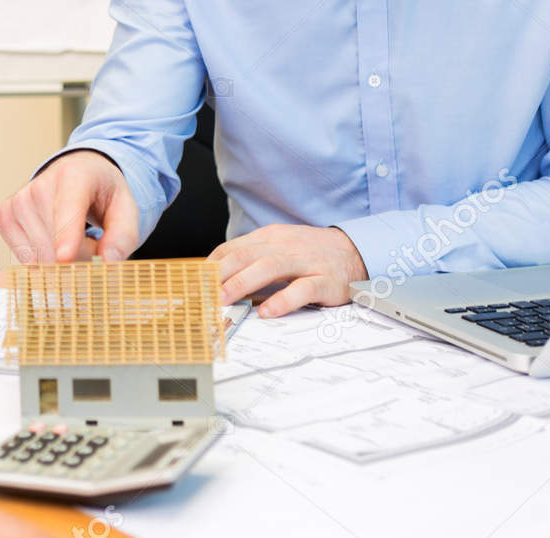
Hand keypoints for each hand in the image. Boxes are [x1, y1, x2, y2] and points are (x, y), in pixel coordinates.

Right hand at [0, 150, 137, 262]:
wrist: (77, 174)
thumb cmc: (101, 192)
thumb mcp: (126, 209)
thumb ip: (123, 236)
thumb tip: (109, 262)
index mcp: (75, 175)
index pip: (68, 208)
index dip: (66, 235)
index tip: (64, 258)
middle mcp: (41, 183)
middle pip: (55, 243)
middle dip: (78, 258)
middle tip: (92, 243)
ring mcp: (19, 199)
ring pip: (39, 254)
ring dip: (60, 261)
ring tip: (73, 238)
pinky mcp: (5, 215)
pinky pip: (23, 255)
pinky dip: (40, 259)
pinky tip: (52, 243)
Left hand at [208, 224, 365, 317]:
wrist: (356, 251)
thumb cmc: (311, 253)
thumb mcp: (279, 248)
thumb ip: (252, 260)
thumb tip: (218, 280)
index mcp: (270, 237)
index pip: (232, 248)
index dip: (211, 265)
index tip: (194, 283)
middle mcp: (284, 246)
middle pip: (245, 256)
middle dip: (220, 274)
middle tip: (202, 294)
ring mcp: (305, 261)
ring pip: (269, 267)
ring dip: (242, 284)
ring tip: (224, 300)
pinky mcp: (325, 279)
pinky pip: (302, 289)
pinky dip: (283, 300)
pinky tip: (267, 312)